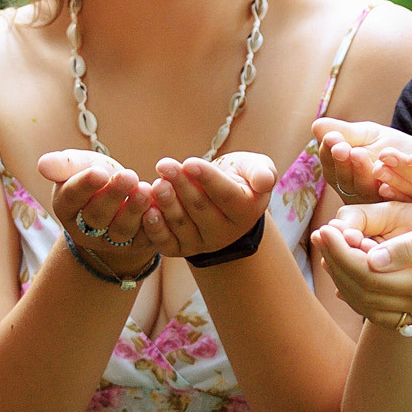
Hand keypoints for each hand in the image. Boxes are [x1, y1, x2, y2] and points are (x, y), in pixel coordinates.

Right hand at [38, 149, 165, 269]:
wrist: (121, 197)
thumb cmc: (97, 176)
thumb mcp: (81, 165)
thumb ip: (65, 165)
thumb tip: (43, 165)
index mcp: (66, 208)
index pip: (72, 197)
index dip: (85, 185)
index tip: (99, 172)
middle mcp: (85, 229)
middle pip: (97, 216)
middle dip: (113, 196)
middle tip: (129, 176)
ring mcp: (111, 241)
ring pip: (121, 230)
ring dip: (134, 210)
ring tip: (145, 189)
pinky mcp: (137, 246)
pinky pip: (145, 239)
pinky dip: (152, 225)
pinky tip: (159, 208)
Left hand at [147, 152, 276, 259]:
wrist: (220, 199)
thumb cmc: (238, 177)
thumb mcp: (255, 168)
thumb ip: (262, 172)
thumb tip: (265, 181)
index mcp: (246, 212)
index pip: (226, 195)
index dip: (207, 179)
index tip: (189, 162)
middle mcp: (224, 233)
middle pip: (200, 209)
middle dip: (181, 186)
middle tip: (165, 166)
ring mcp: (201, 243)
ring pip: (182, 225)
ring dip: (166, 204)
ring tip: (156, 184)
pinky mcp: (180, 249)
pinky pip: (165, 242)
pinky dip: (154, 228)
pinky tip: (146, 211)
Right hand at [310, 117, 411, 205]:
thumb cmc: (391, 147)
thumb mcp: (369, 135)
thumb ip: (347, 132)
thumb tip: (316, 126)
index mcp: (341, 172)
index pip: (329, 163)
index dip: (328, 151)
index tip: (333, 137)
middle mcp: (353, 191)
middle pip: (342, 178)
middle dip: (342, 161)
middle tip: (342, 147)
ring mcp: (372, 202)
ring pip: (362, 188)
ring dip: (360, 171)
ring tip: (359, 153)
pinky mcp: (393, 207)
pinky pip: (388, 198)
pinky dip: (385, 185)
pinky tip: (381, 170)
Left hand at [313, 199, 411, 327]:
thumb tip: (371, 260)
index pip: (370, 276)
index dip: (341, 255)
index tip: (325, 229)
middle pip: (367, 296)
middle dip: (338, 266)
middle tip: (322, 236)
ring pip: (375, 311)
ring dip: (348, 283)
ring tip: (332, 253)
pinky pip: (393, 316)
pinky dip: (368, 297)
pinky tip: (353, 276)